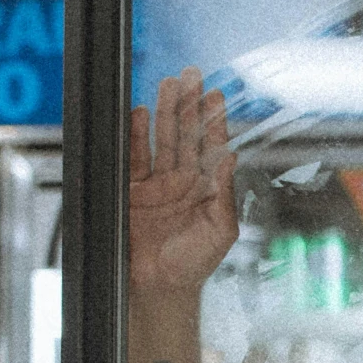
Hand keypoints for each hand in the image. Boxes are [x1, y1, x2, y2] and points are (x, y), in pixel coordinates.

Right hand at [129, 68, 237, 294]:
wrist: (160, 288)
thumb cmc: (195, 264)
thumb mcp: (220, 232)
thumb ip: (224, 194)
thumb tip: (230, 158)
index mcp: (207, 187)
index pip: (211, 146)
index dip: (213, 120)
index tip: (215, 94)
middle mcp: (183, 180)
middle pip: (186, 134)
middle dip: (188, 105)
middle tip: (190, 75)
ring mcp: (157, 184)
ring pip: (161, 139)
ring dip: (164, 112)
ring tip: (167, 84)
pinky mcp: (132, 191)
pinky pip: (133, 158)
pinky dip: (134, 136)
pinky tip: (138, 113)